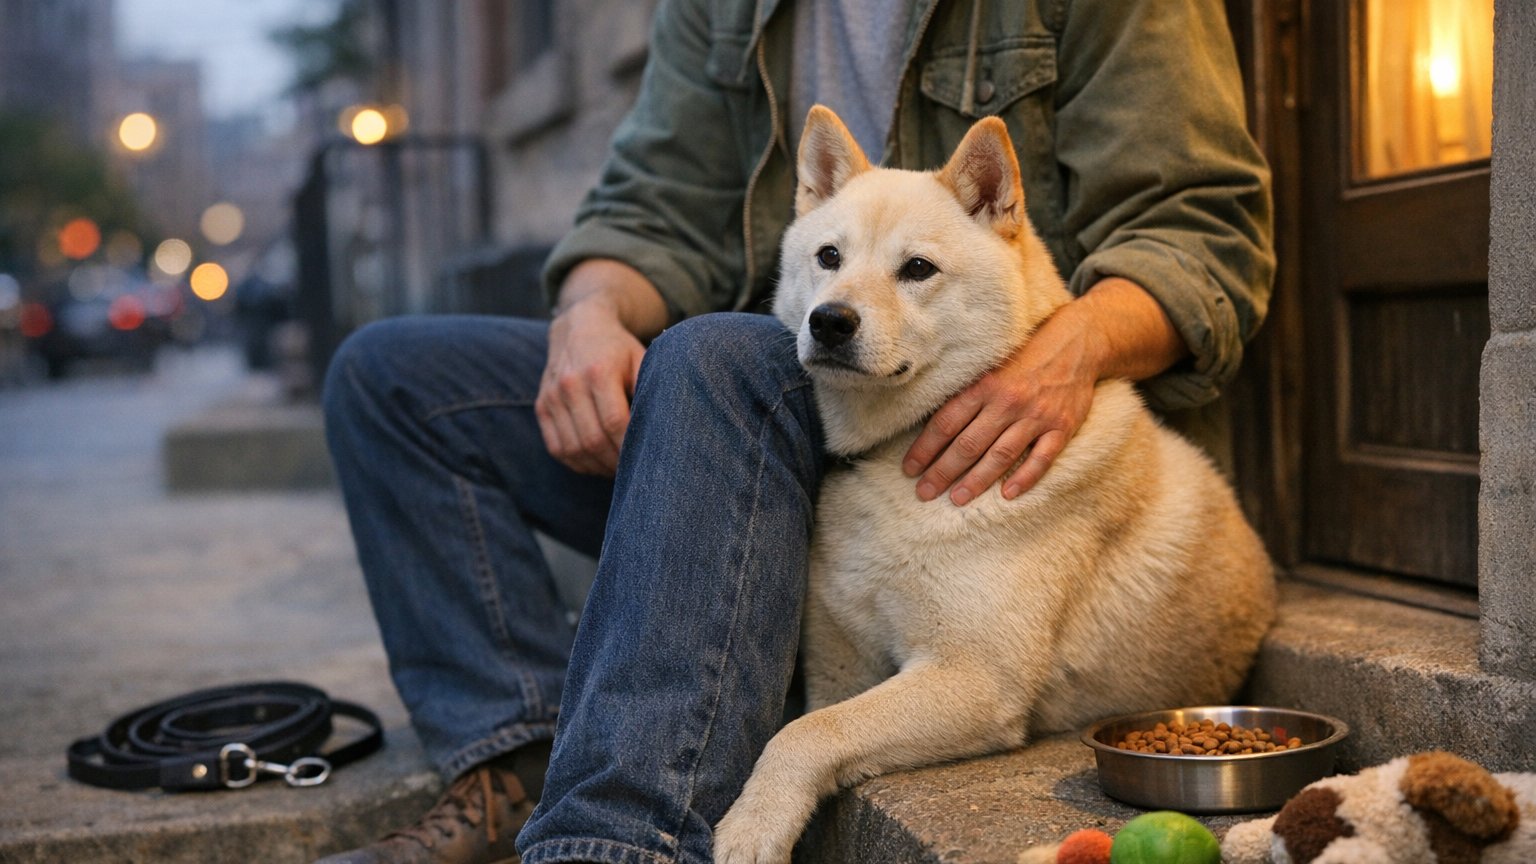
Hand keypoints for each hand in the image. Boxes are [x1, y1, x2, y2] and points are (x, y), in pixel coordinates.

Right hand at [536, 299, 645, 475]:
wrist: (580, 326)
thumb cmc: (619, 349)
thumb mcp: (641, 359)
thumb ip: (650, 389)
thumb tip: (663, 430)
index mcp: (599, 371)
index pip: (615, 422)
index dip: (630, 446)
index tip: (645, 458)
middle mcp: (570, 384)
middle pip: (592, 439)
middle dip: (615, 462)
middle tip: (634, 472)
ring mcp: (551, 396)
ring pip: (572, 448)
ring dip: (596, 467)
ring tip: (616, 470)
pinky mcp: (541, 406)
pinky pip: (556, 447)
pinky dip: (576, 462)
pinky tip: (595, 463)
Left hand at [902, 277, 1186, 504]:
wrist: (1076, 344)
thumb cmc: (1025, 356)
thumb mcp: (990, 365)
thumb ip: (966, 393)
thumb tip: (931, 425)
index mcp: (984, 385)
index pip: (946, 423)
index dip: (925, 448)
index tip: (909, 469)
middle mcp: (1007, 402)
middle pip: (968, 444)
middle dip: (942, 472)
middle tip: (924, 492)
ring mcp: (1036, 416)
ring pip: (1000, 455)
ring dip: (976, 480)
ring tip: (956, 499)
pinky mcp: (1061, 427)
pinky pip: (1041, 458)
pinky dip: (1025, 478)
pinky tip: (1007, 495)